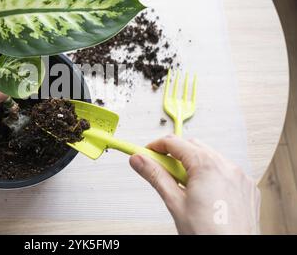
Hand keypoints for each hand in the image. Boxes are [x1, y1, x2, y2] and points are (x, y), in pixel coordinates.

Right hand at [129, 135, 260, 234]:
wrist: (232, 254)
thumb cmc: (209, 236)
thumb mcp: (175, 203)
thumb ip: (155, 176)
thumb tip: (139, 161)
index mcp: (207, 167)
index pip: (174, 143)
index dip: (156, 146)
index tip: (146, 153)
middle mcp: (227, 167)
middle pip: (193, 146)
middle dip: (175, 155)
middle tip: (161, 171)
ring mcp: (240, 177)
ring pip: (211, 157)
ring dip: (194, 165)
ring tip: (184, 188)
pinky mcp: (247, 188)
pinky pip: (226, 171)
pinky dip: (212, 175)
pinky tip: (204, 194)